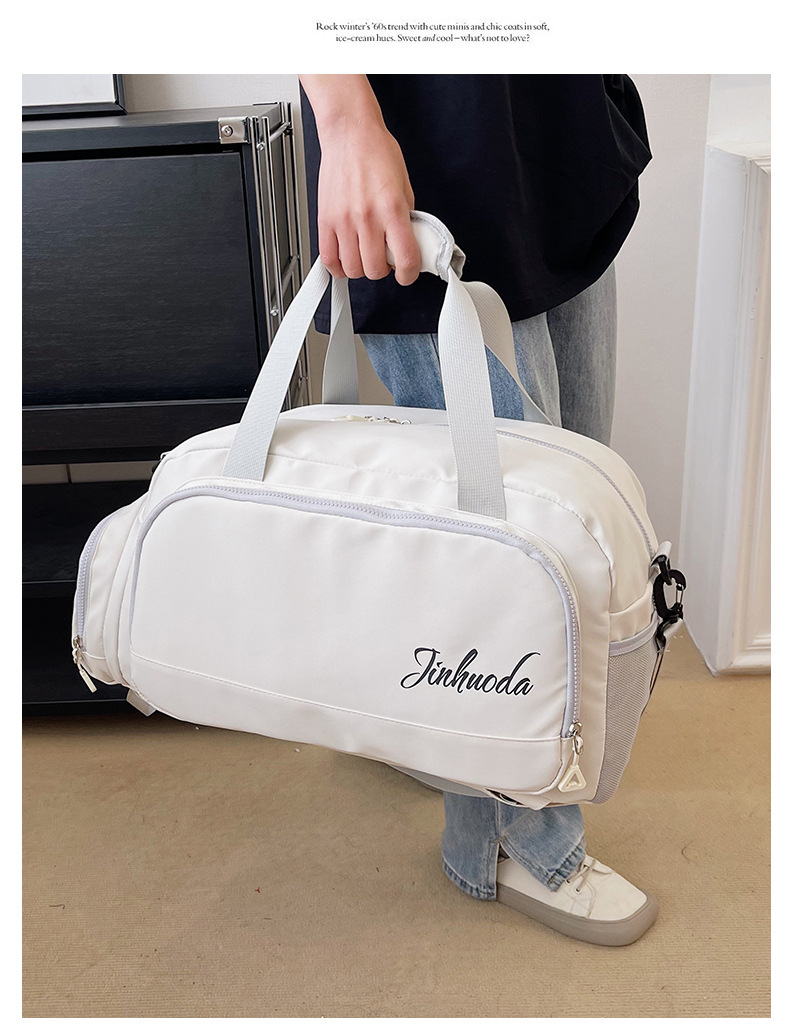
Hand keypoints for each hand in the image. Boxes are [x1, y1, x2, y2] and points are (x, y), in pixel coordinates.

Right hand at [299, 75, 420, 285]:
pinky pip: (328, 259)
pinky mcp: (325, 220)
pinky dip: (339, 267)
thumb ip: (406, 216)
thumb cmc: (376, 150)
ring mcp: (343, 221)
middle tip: (386, 257)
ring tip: (366, 255)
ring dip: (362, 268)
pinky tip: (346, 259)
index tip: (408, 272)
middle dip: (385, 270)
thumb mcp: (404, 184)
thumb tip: (408, 240)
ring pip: (353, 269)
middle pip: (376, 270)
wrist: (349, 132)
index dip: (409, 274)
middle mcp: (367, 217)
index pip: (405, 258)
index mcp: (392, 208)